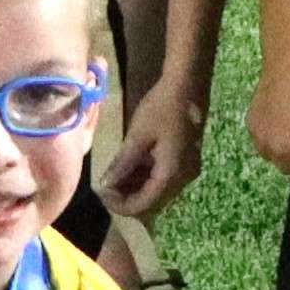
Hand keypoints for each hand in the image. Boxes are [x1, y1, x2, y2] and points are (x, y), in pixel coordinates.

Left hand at [94, 74, 204, 219]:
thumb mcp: (138, 135)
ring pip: (157, 190)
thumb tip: (105, 185)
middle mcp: (183, 178)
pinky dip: (145, 176)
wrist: (188, 84)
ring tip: (112, 175)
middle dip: (127, 197)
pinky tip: (128, 166)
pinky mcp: (185, 160)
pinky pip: (163, 177)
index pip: (144, 204)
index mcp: (172, 174)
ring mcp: (186, 170)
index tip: (101, 193)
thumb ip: (122, 164)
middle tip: (104, 185)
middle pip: (152, 200)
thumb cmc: (162, 107)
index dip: (120, 205)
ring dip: (135, 187)